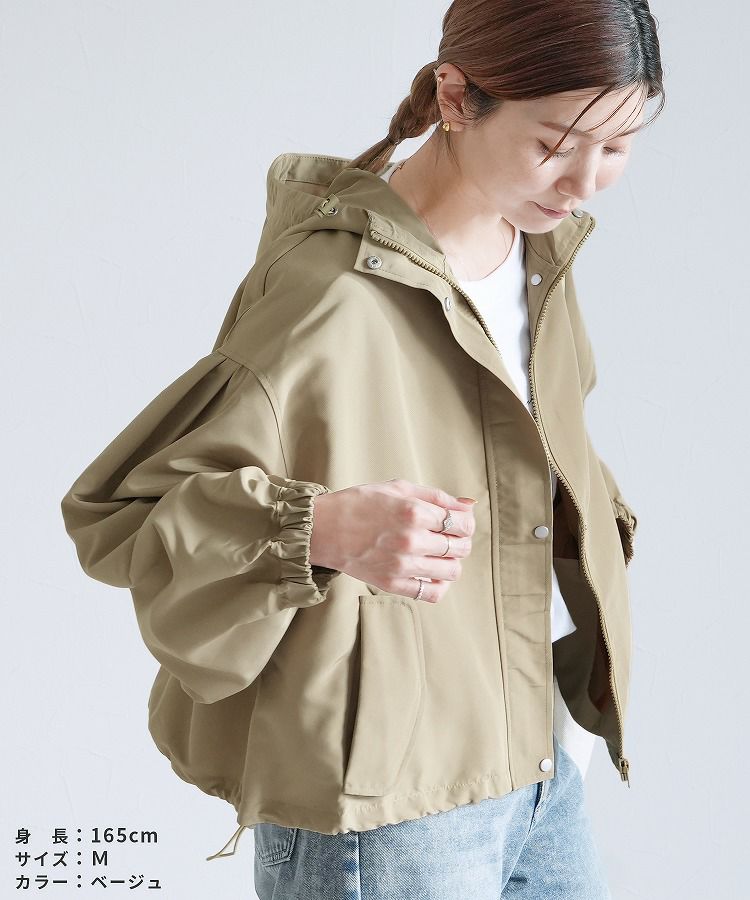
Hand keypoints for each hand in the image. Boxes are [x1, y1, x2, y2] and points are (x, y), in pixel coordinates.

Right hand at [310, 478, 475, 602]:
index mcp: (413, 512)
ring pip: (451, 572)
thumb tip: (469, 505)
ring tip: (439, 555)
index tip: (459, 523)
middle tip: (448, 537)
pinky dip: (439, 586)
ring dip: (452, 562)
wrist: (323, 528)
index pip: (461, 524)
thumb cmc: (359, 504)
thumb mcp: (398, 488)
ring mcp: (401, 565)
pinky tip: (431, 574)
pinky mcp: (391, 583)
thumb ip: (437, 497)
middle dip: (460, 542)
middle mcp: (410, 540)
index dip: (466, 523)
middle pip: (460, 548)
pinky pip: (431, 593)